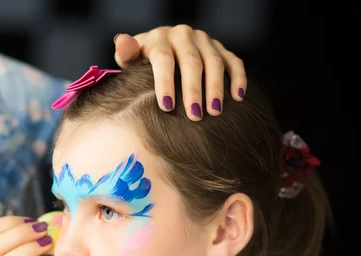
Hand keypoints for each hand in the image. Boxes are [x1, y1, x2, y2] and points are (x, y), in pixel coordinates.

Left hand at [114, 25, 246, 120]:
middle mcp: (183, 35)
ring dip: (216, 87)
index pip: (163, 58)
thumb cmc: (141, 63)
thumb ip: (126, 54)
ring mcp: (204, 40)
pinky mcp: (220, 48)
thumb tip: (122, 42)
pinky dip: (238, 78)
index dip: (165, 82)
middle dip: (193, 90)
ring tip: (215, 112)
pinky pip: (233, 61)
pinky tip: (238, 97)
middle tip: (195, 116)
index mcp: (159, 38)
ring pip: (214, 62)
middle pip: (191, 61)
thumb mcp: (130, 59)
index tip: (167, 107)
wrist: (158, 50)